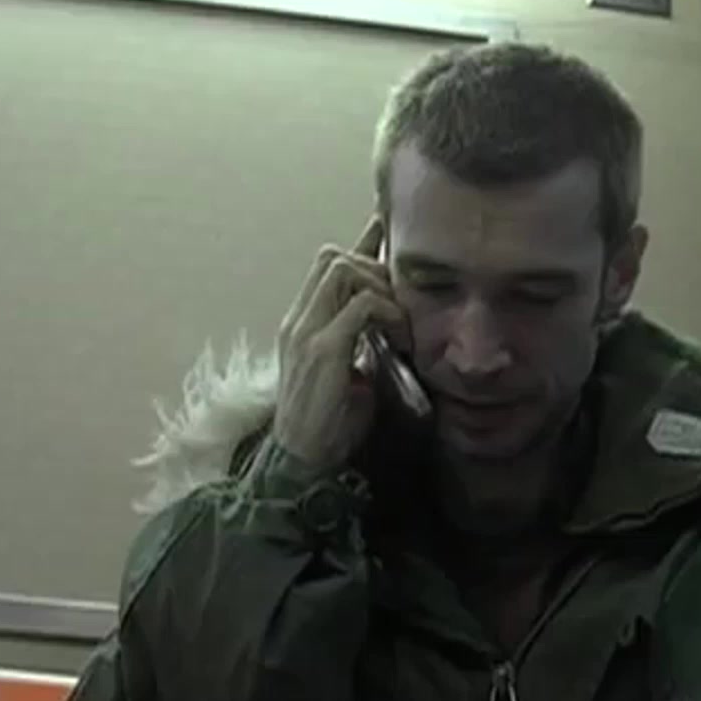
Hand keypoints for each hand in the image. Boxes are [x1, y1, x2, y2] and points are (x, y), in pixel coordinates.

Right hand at [269, 215, 405, 468]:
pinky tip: (400, 339)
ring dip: (380, 288)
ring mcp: (305, 333)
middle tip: (403, 303)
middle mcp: (298, 321)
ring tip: (401, 323)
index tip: (390, 236)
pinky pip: (359, 306)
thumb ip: (360, 342)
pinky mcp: (321, 351)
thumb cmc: (328, 424)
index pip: (328, 266)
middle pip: (332, 257)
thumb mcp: (348, 372)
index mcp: (301, 324)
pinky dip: (386, 313)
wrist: (302, 463)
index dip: (362, 247)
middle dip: (374, 268)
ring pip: (342, 270)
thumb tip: (391, 324)